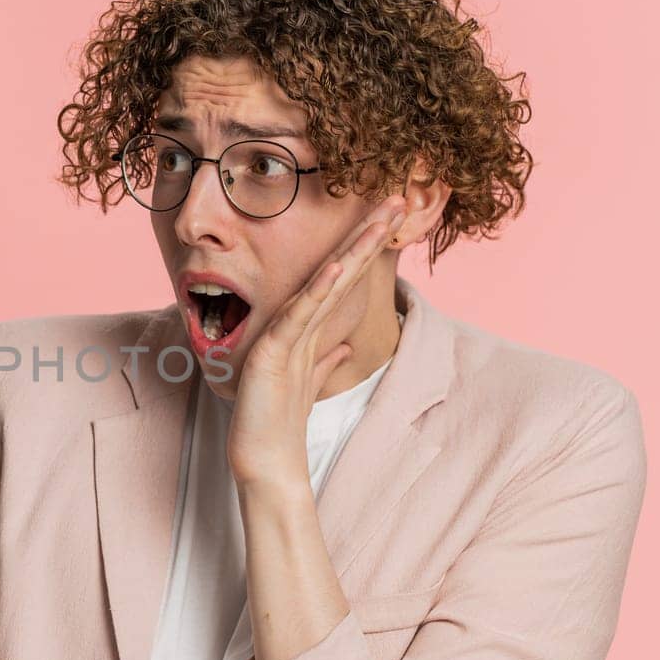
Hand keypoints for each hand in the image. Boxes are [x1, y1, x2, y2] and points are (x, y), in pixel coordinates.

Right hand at [227, 194, 406, 485]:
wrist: (263, 462)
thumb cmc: (278, 425)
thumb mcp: (310, 387)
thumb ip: (324, 363)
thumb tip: (344, 348)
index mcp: (306, 331)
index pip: (343, 281)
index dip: (366, 249)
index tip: (392, 219)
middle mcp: (294, 325)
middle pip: (338, 271)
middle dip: (367, 234)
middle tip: (396, 198)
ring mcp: (281, 336)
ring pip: (323, 284)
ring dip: (352, 250)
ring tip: (378, 219)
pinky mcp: (270, 353)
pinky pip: (299, 317)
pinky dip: (318, 291)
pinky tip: (337, 266)